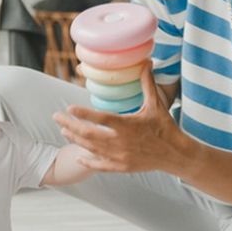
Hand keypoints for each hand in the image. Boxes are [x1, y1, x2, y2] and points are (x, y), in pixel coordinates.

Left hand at [54, 63, 188, 173]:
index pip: (101, 118)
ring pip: (91, 149)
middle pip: (89, 134)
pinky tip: (78, 156)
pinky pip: (100, 165)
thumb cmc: (165, 127)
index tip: (69, 108)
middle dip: (70, 125)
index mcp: (128, 125)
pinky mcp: (122, 167)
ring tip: (64, 130)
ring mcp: (120, 157)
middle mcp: (121, 142)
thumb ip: (147, 84)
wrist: (175, 154)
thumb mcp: (156, 104)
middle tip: (56, 117)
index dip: (84, 113)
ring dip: (75, 139)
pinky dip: (87, 161)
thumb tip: (147, 63)